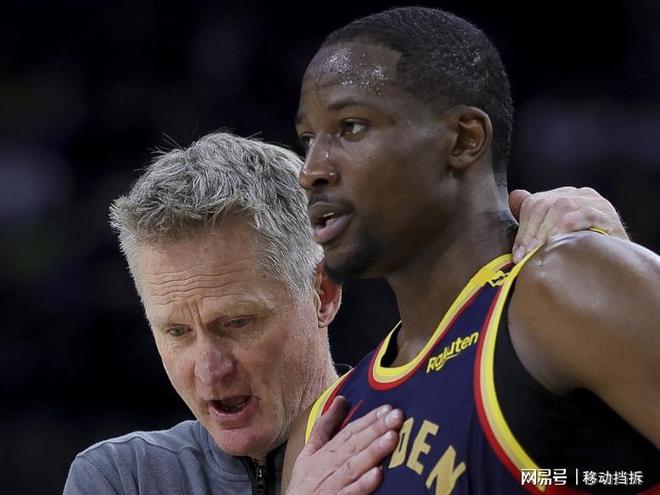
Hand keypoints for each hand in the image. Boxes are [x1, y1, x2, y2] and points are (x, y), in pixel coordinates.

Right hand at [286, 397, 402, 494]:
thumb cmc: (304, 484)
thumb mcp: (309, 453)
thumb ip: (325, 427)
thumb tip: (341, 399)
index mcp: (323, 453)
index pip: (348, 432)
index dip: (368, 419)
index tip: (388, 408)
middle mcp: (327, 467)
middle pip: (353, 445)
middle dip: (375, 429)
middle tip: (397, 416)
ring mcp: (331, 486)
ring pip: (353, 466)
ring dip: (373, 452)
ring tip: (392, 438)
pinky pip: (350, 494)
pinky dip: (363, 484)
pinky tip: (378, 474)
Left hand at [509, 186, 627, 262]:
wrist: (618, 267)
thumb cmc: (582, 254)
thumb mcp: (553, 236)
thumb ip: (533, 218)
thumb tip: (515, 196)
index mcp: (563, 196)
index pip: (534, 203)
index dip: (523, 229)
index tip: (517, 255)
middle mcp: (579, 194)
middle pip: (544, 204)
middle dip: (531, 233)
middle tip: (525, 257)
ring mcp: (595, 202)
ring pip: (561, 207)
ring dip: (546, 232)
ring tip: (539, 253)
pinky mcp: (608, 214)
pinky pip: (585, 214)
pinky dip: (569, 228)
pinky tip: (560, 244)